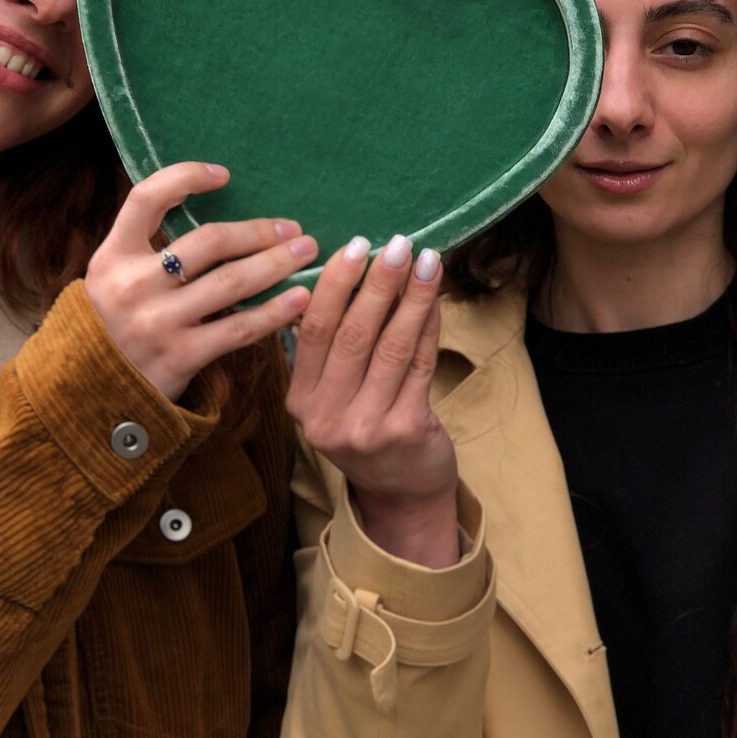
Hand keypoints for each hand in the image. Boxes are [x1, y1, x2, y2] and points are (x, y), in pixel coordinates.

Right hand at [85, 162, 316, 402]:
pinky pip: (239, 328)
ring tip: (306, 253)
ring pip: (232, 282)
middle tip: (293, 229)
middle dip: (258, 231)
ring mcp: (157, 322)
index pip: (146, 198)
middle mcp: (132, 286)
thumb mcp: (116, 279)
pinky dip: (274, 311)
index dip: (186, 177)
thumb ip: (149, 246)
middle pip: (208, 241)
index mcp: (112, 257)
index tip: (225, 175)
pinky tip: (300, 299)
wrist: (96, 396)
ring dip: (277, 263)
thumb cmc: (118, 324)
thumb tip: (211, 205)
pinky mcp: (180, 357)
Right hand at [286, 234, 459, 567]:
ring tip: (427, 260)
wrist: (401, 494)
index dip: (335, 284)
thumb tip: (346, 270)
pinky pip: (421, 364)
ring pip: (392, 345)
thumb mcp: (331, 396)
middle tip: (397, 243)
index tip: (355, 244)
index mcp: (300, 399)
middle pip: (353, 334)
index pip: (313, 330)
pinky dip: (430, 325)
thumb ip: (330, 347)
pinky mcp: (406, 429)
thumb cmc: (366, 427)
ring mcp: (366, 426)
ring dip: (412, 297)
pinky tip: (436, 297)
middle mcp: (326, 416)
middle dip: (378, 283)